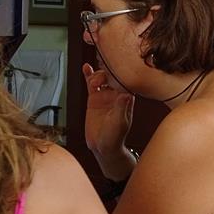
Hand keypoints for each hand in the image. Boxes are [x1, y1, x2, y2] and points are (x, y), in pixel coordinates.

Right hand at [83, 63, 134, 177]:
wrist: (103, 147)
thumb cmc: (115, 137)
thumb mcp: (119, 123)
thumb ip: (122, 108)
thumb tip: (127, 94)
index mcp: (126, 98)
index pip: (125, 80)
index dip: (120, 72)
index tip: (116, 66)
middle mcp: (116, 94)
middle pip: (113, 75)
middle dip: (108, 70)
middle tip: (102, 72)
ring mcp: (105, 95)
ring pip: (102, 77)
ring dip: (98, 74)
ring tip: (94, 80)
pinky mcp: (94, 99)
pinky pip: (91, 84)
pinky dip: (88, 75)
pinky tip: (86, 67)